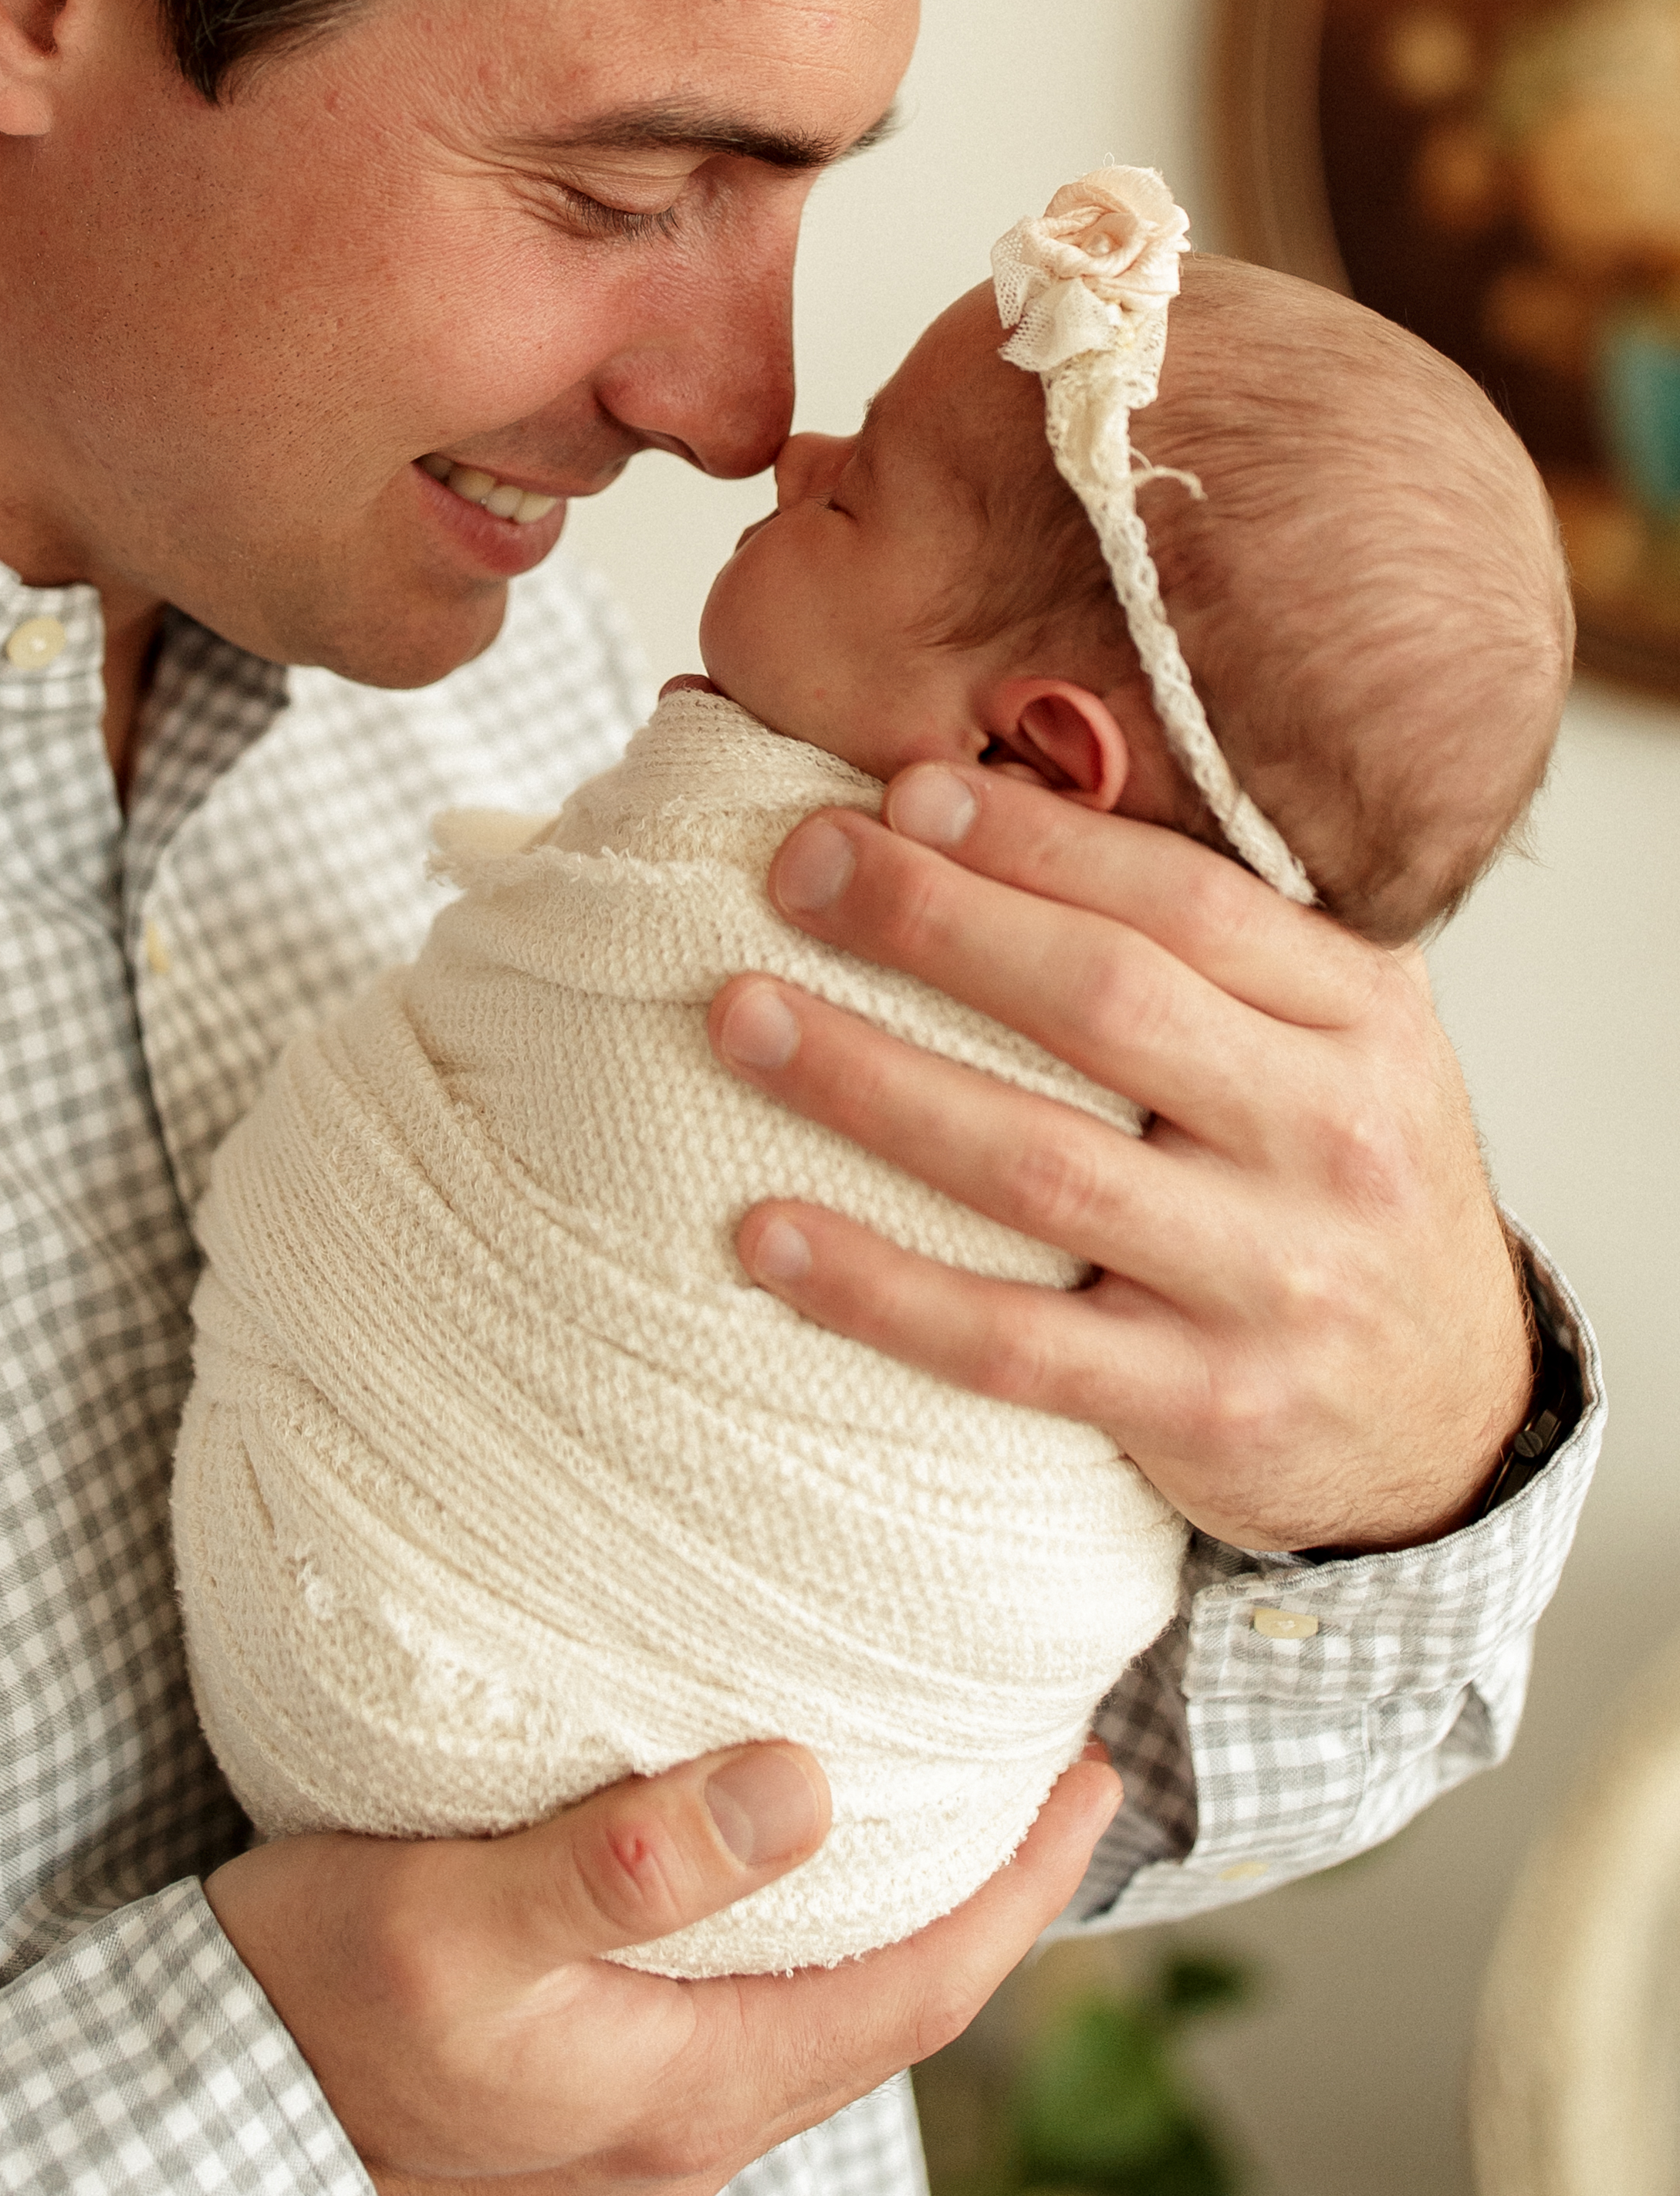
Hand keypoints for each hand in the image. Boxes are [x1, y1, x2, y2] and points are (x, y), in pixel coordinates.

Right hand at [204, 1739, 1118, 2195]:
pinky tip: (778, 1866)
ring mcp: (634, 2121)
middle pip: (893, 2012)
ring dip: (893, 1917)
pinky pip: (744, 2014)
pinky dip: (798, 1936)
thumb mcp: (463, 1918)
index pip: (922, 1992)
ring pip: (820, 2016)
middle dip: (984, 1897)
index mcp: (689, 2092)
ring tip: (935, 1804)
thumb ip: (629, 1862)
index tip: (1094, 1778)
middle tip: (1044, 1775)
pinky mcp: (580, 2091)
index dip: (1022, 1887)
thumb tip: (803, 1787)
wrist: (191, 2112)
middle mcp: (686, 2126)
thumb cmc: (313, 2005)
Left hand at [708, 765, 1533, 1554]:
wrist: (1455, 1416)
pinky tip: (765, 1234)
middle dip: (932, 922)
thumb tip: (996, 780)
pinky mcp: (1207, 1412)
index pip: (1187, 897)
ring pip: (1039, 1167)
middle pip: (1106, 1003)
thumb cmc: (1343, 1180)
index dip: (1035, 837)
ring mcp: (1273, 1282)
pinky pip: (1012, 1347)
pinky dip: (878, 1289)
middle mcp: (1333, 1140)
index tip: (899, 791)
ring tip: (740, 1020)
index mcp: (1364, 1017)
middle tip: (796, 870)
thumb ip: (1211, 927)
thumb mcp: (1334, 1034)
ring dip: (870, 1084)